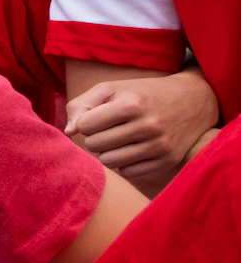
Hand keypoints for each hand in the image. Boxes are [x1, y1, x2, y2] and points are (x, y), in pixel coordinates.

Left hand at [66, 71, 218, 182]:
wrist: (193, 99)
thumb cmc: (141, 93)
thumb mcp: (111, 89)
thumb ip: (81, 106)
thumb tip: (68, 132)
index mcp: (131, 104)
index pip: (85, 126)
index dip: (86, 122)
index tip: (97, 117)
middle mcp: (147, 125)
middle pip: (95, 145)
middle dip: (95, 137)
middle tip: (107, 129)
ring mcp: (160, 145)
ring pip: (109, 161)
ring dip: (107, 152)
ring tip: (118, 139)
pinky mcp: (168, 159)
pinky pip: (128, 172)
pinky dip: (124, 163)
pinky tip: (132, 149)